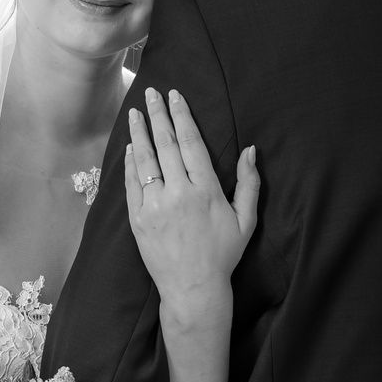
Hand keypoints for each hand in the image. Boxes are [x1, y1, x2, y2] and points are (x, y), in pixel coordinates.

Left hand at [125, 87, 259, 322]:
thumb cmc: (222, 254)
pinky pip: (132, 184)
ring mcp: (155, 206)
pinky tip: (131, 146)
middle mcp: (178, 194)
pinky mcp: (138, 219)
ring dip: (139, 132)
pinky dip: (130, 163)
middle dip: (158, 115)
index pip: (191, 143)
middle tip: (152, 92)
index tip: (176, 96)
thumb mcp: (245, 220)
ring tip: (136, 112)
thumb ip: (249, 183)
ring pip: (144, 160)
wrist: (193, 289)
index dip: (182, 116)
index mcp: (206, 191)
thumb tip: (250, 149)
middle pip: (165, 144)